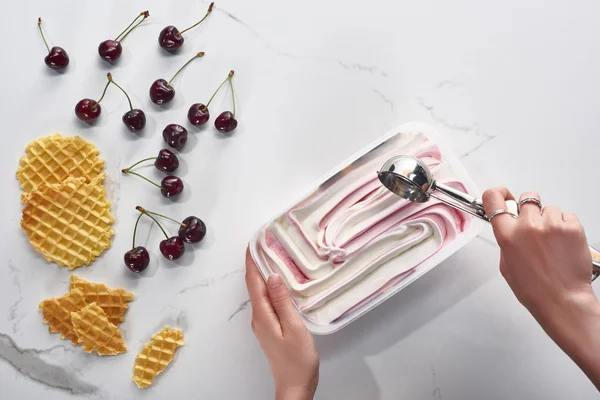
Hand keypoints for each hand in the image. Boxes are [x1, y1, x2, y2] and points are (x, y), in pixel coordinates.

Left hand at [245, 248, 319, 399]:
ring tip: (272, 257)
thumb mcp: (294, 328)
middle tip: (264, 244)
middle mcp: (259, 317)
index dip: (252, 261)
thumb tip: (273, 277)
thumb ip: (282, 302)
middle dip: (256, 263)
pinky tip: (279, 283)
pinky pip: (266, 301)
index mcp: (263, 315)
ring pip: (260, 293)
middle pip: (254, 285)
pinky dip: (270, 287)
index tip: (253, 242)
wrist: (295, 387)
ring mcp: (263, 323)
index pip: (253, 281)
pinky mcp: (270, 328)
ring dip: (263, 274)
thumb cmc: (298, 361)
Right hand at [482, 188, 599, 388]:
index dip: (498, 193)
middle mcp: (527, 226)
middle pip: (527, 199)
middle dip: (531, 210)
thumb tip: (509, 229)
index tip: (503, 195)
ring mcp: (551, 225)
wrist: (562, 300)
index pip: (493, 199)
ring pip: (549, 209)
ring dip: (551, 221)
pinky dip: (567, 226)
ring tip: (554, 242)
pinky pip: (567, 216)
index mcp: (507, 236)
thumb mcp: (506, 266)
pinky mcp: (571, 227)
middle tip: (536, 226)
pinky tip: (564, 243)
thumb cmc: (535, 289)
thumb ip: (506, 242)